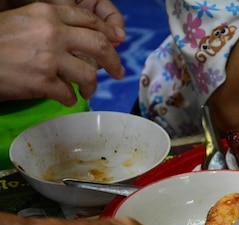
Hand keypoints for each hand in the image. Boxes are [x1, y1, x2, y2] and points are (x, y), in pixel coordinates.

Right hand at [0, 2, 123, 104]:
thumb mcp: (23, 18)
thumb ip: (51, 25)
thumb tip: (79, 39)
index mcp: (49, 13)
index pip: (91, 21)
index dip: (109, 34)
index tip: (116, 44)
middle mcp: (53, 33)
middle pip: (100, 46)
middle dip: (114, 61)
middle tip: (118, 72)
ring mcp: (50, 59)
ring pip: (88, 75)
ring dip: (91, 86)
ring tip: (87, 91)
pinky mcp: (43, 82)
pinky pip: (69, 94)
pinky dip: (70, 99)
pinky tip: (64, 98)